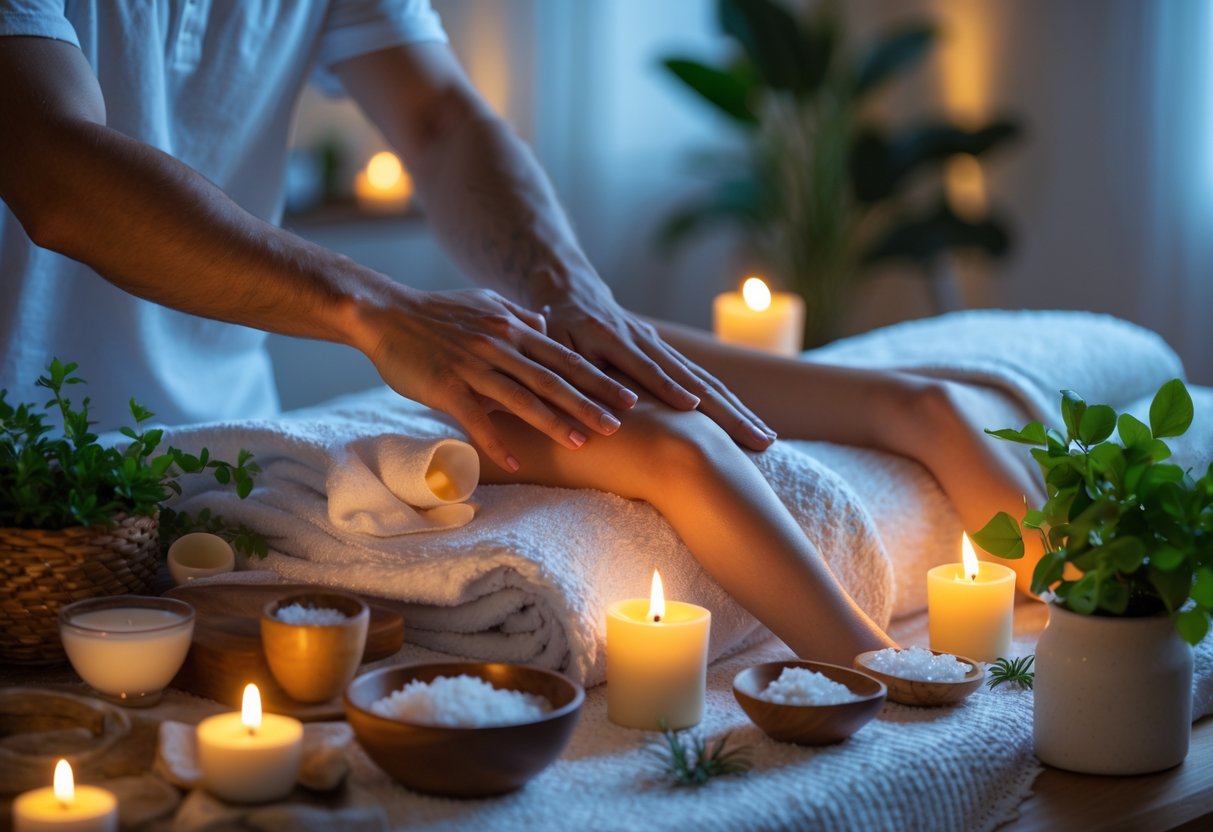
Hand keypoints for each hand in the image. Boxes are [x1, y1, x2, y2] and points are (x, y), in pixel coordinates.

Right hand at [364, 286, 637, 471]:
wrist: (385, 313)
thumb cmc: (437, 312)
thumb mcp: (485, 303)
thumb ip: (518, 316)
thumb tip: (546, 325)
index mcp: (512, 329)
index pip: (564, 357)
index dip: (597, 378)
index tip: (627, 396)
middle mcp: (498, 347)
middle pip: (551, 379)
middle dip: (587, 403)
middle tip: (619, 425)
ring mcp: (472, 367)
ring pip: (521, 398)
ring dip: (553, 422)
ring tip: (582, 443)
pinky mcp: (445, 387)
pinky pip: (476, 419)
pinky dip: (497, 441)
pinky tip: (516, 463)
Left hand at [538, 280, 776, 450]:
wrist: (575, 291)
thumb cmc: (557, 326)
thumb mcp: (555, 344)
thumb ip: (574, 369)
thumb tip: (600, 398)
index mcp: (616, 340)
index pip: (647, 368)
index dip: (668, 388)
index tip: (693, 408)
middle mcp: (648, 343)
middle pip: (695, 379)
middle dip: (727, 410)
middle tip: (758, 439)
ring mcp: (663, 348)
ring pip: (707, 381)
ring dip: (737, 411)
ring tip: (765, 439)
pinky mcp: (669, 355)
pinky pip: (704, 381)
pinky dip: (727, 403)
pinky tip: (747, 422)